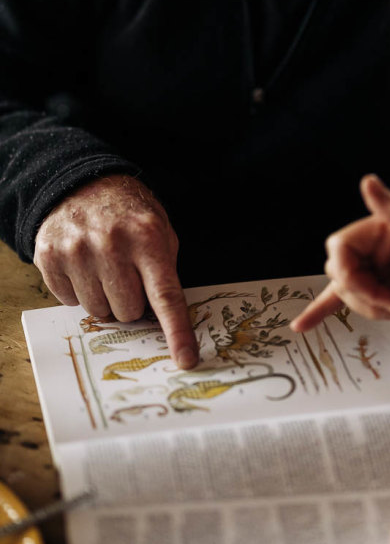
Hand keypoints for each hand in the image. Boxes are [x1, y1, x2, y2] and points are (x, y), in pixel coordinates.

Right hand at [33, 174, 197, 368]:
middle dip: (131, 302)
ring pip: (99, 311)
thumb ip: (165, 270)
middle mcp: (112, 245)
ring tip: (103, 267)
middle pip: (129, 312)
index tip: (186, 360)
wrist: (82, 183)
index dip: (177, 331)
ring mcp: (78, 251)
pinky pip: (70, 302)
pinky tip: (82, 264)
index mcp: (147, 238)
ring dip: (104, 297)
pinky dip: (78, 289)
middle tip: (127, 276)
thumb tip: (167, 320)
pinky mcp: (50, 257)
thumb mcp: (160, 229)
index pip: (166, 295)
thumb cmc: (129, 214)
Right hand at [290, 174, 389, 340]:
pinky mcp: (376, 292)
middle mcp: (376, 245)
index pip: (341, 246)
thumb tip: (368, 181)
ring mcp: (375, 269)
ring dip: (366, 307)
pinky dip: (322, 310)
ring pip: (344, 289)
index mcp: (385, 227)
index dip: (350, 273)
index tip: (372, 291)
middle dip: (362, 294)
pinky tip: (303, 324)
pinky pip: (341, 299)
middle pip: (340, 269)